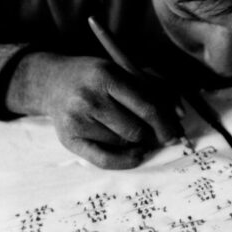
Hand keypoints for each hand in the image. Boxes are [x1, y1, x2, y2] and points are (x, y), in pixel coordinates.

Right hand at [7, 52, 182, 168]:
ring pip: (123, 144)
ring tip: (125, 128)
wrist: (52, 81)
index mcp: (107, 76)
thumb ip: (157, 89)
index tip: (175, 134)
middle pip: (136, 130)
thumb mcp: (124, 71)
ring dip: (132, 141)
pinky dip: (125, 160)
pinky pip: (105, 160)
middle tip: (150, 131)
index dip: (165, 124)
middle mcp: (90, 98)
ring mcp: (77, 120)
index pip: (146, 107)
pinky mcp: (69, 139)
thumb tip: (179, 117)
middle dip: (149, 134)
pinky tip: (134, 153)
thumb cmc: (96, 77)